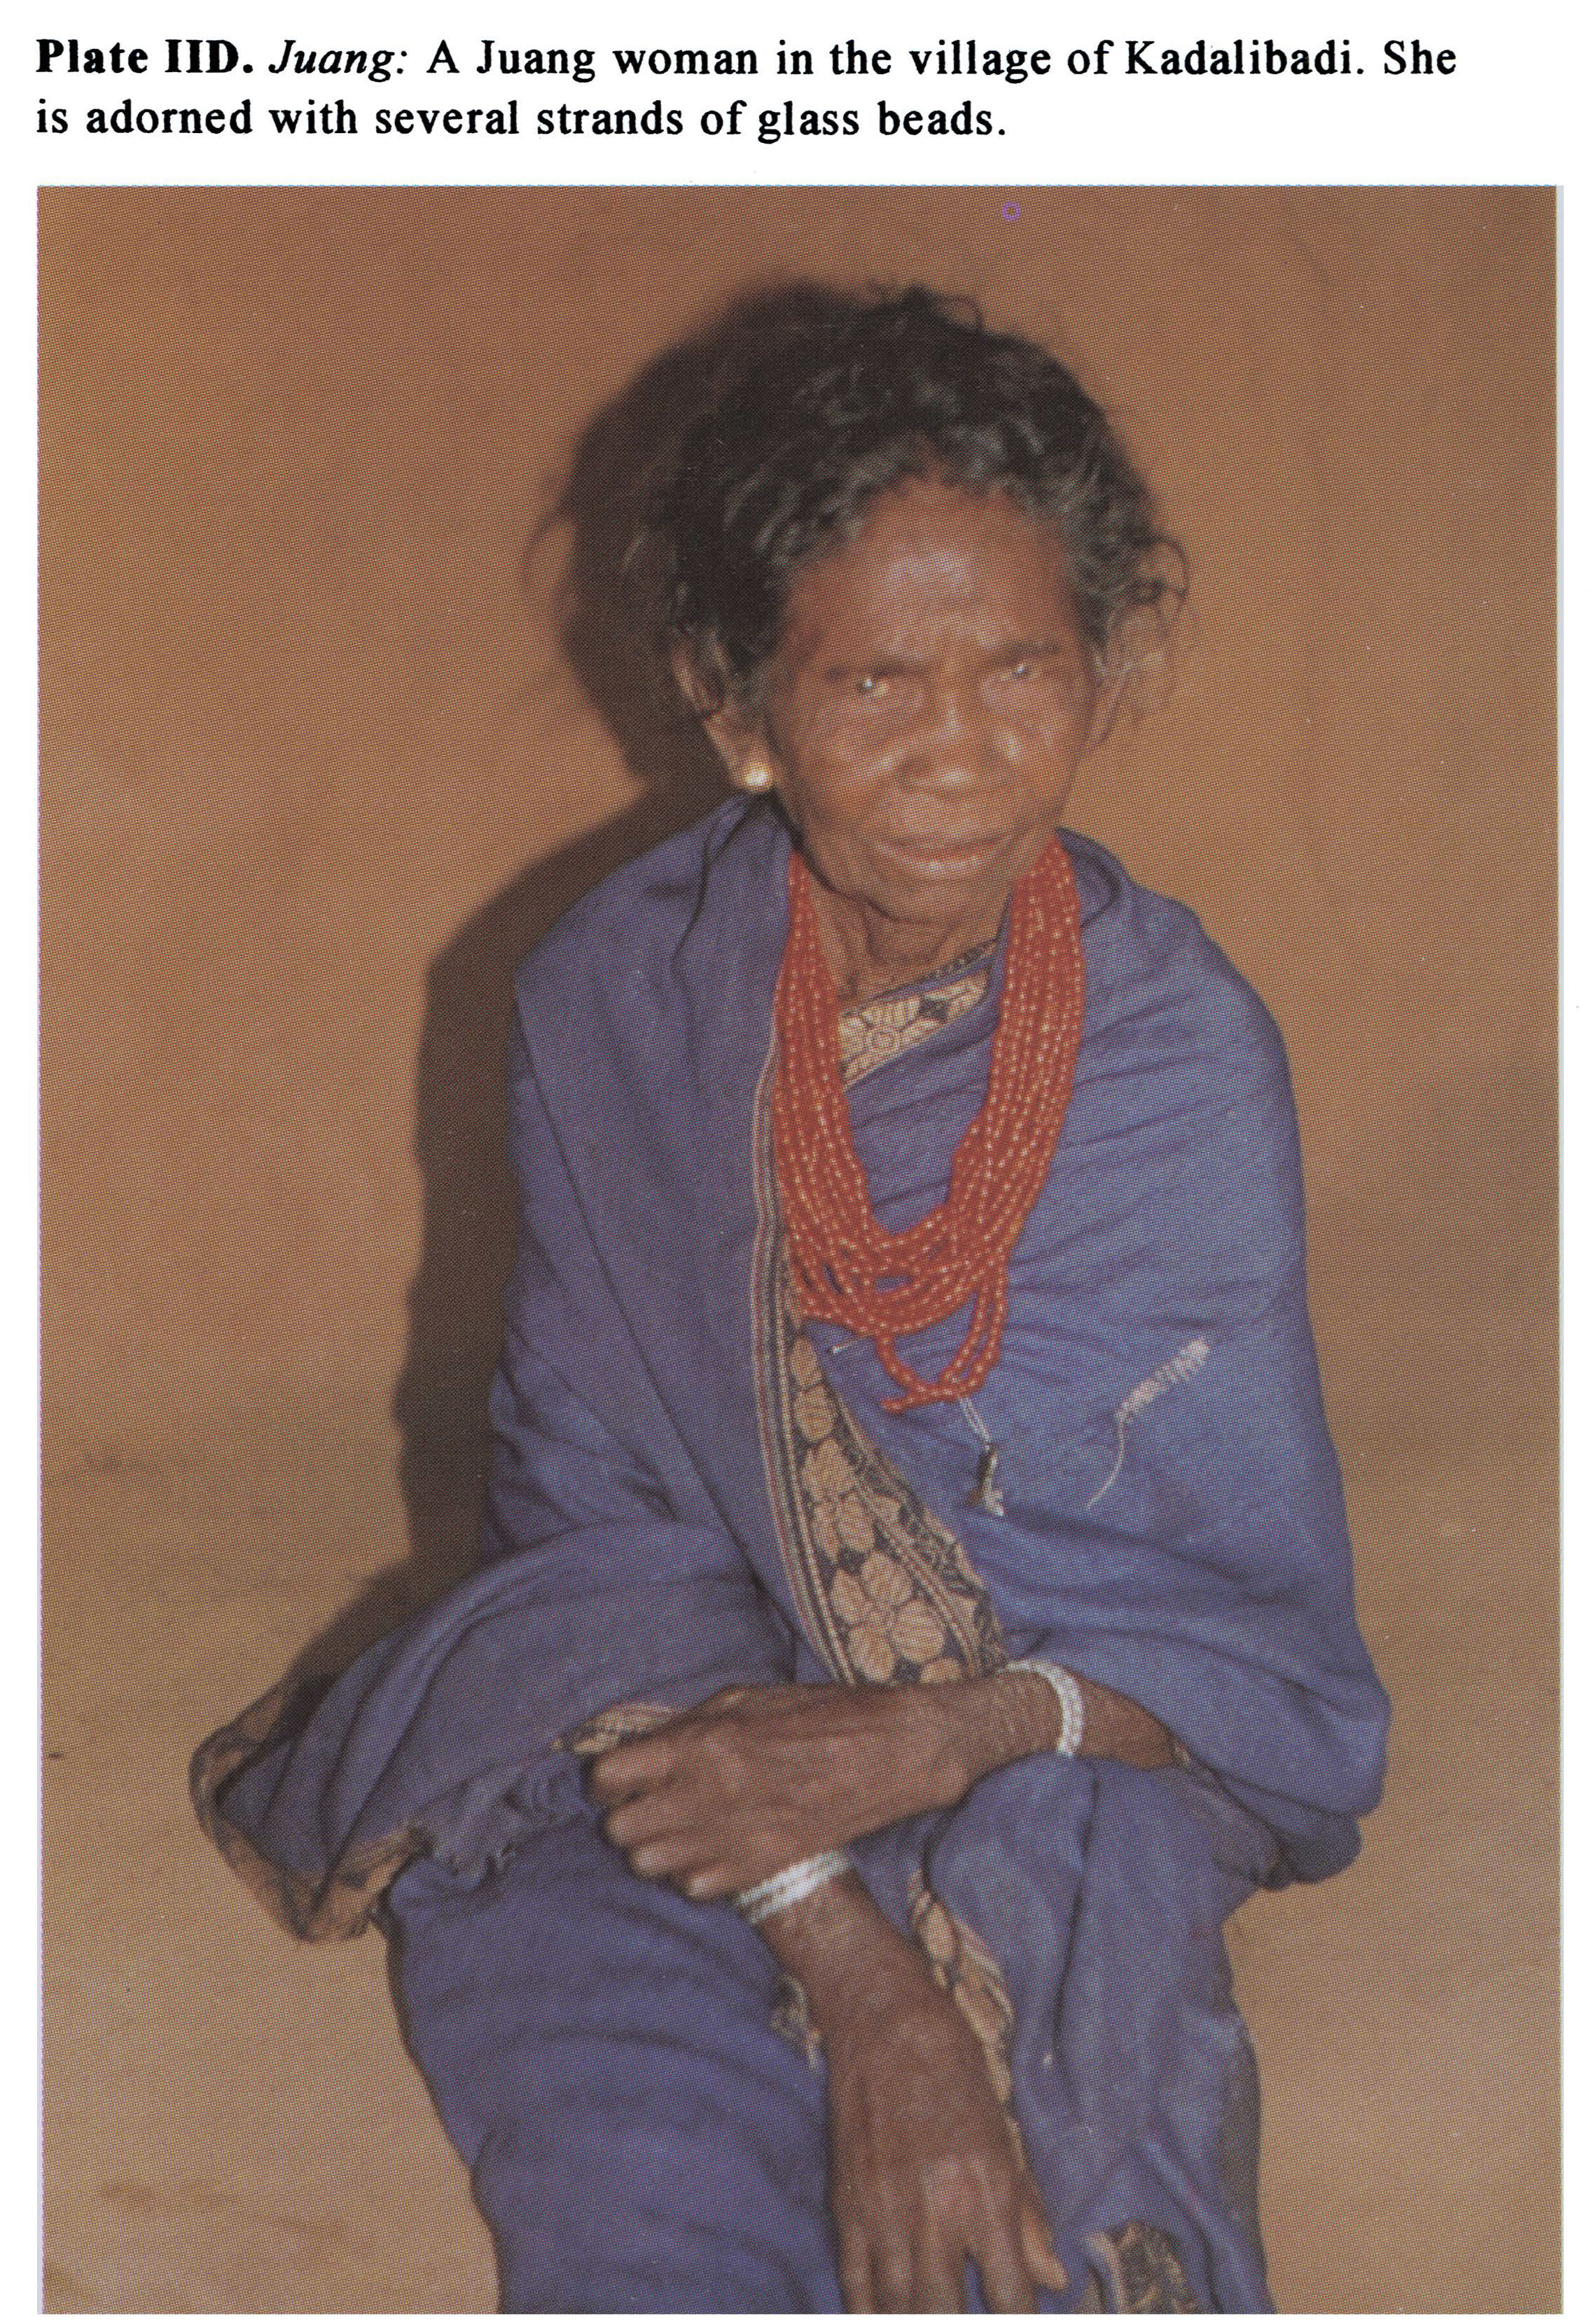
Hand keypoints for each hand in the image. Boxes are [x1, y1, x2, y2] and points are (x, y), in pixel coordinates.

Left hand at [587, 1681, 972, 1897]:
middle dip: (627, 1815)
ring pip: (647, 1866)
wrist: (887, 1754)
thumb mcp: (743, 1699)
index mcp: (700, 1745)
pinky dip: (692, 1871)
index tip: (623, 1775)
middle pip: (620, 1831)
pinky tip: (710, 1848)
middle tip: (650, 1801)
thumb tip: (646, 1748)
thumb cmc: (818, 1714)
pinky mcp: (758, 1868)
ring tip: (678, 1827)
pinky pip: (691, 1887)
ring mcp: (731, 1839)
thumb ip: (688, 1727)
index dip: (609, 1778)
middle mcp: (706, 1796)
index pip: (608, 1778)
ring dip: (654, 1847)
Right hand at [770, 1880, 1066, 2311]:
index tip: (1018, 2318)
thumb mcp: (1006, 2138)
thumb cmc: (957, 2073)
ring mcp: (884, 2212)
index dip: (1019, 2319)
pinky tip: (886, 2318)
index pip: (1011, 2294)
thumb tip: (1053, 2279)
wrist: (884, 2022)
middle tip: (968, 2319)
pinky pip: (857, 2285)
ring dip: (918, 2321)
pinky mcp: (848, 2206)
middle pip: (947, 2312)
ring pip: (901, 2308)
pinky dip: (870, 2313)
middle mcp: (935, 2211)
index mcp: (985, 2191)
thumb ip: (1028, 2216)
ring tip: (931, 2318)